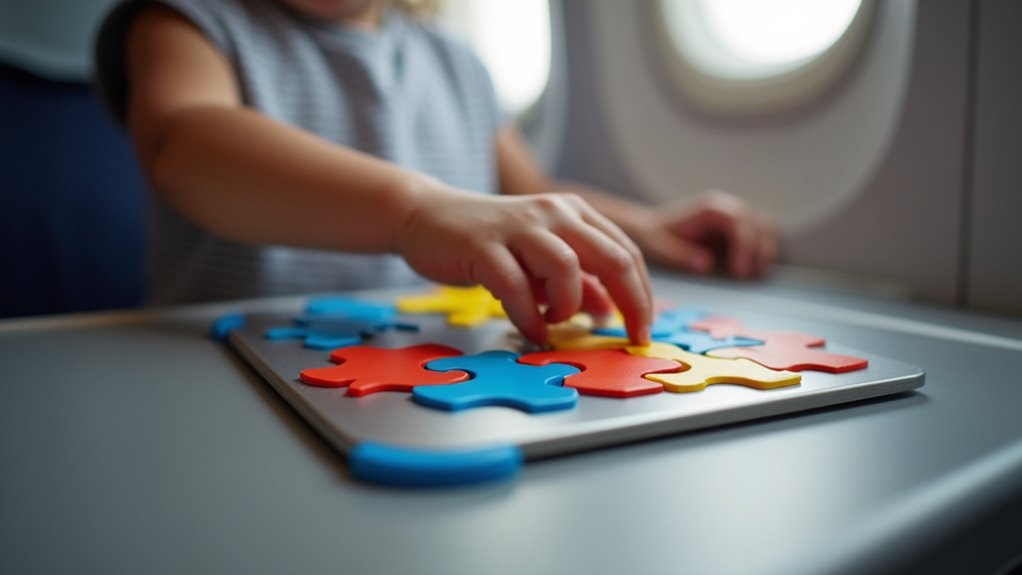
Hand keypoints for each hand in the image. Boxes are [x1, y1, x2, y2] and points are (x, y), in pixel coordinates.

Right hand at [393, 187, 652, 344]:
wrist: (427, 216)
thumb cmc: (489, 243)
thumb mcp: (541, 261)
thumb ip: (576, 282)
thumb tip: (609, 310)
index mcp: (573, 213)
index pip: (626, 252)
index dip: (642, 294)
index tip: (642, 329)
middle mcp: (553, 212)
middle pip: (612, 257)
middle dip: (631, 302)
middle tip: (630, 336)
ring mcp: (518, 226)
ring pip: (566, 266)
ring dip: (568, 305)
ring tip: (554, 321)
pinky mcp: (482, 245)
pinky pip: (515, 286)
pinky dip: (529, 315)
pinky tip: (530, 330)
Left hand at [629, 190, 778, 278]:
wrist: (650, 230)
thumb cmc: (655, 239)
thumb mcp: (661, 248)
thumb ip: (681, 256)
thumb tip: (705, 264)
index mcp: (711, 209)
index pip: (741, 222)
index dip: (746, 247)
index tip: (741, 272)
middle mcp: (727, 207)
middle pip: (761, 222)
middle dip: (761, 250)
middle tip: (751, 276)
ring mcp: (734, 216)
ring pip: (766, 227)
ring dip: (767, 251)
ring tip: (756, 275)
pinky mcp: (737, 228)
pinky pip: (760, 235)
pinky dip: (763, 251)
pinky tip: (753, 270)